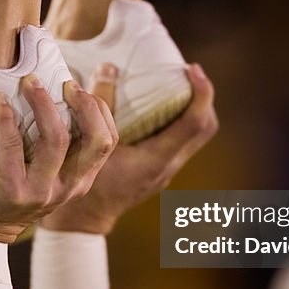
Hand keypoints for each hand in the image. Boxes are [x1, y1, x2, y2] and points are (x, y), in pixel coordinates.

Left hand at [0, 75, 117, 242]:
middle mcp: (67, 187)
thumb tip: (60, 92)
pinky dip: (6, 118)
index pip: (108, 140)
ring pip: (56, 140)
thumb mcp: (46, 172)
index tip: (76, 87)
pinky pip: (13, 146)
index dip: (98, 108)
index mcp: (81, 180)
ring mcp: (41, 191)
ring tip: (29, 82)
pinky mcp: (12, 191)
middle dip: (84, 105)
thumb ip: (59, 146)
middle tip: (64, 83)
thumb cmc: (10, 186)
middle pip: (95, 140)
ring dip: (43, 103)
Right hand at [41, 63, 217, 234]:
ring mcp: (166, 170)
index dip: (201, 92)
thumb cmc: (84, 183)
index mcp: (157, 159)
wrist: (84, 220)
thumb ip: (100, 106)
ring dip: (193, 109)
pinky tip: (159, 108)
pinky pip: (181, 141)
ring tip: (176, 86)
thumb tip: (108, 68)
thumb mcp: (90, 143)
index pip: (195, 123)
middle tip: (187, 74)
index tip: (192, 68)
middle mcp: (168, 166)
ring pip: (196, 136)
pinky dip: (179, 120)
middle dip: (202, 98)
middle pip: (205, 128)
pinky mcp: (159, 170)